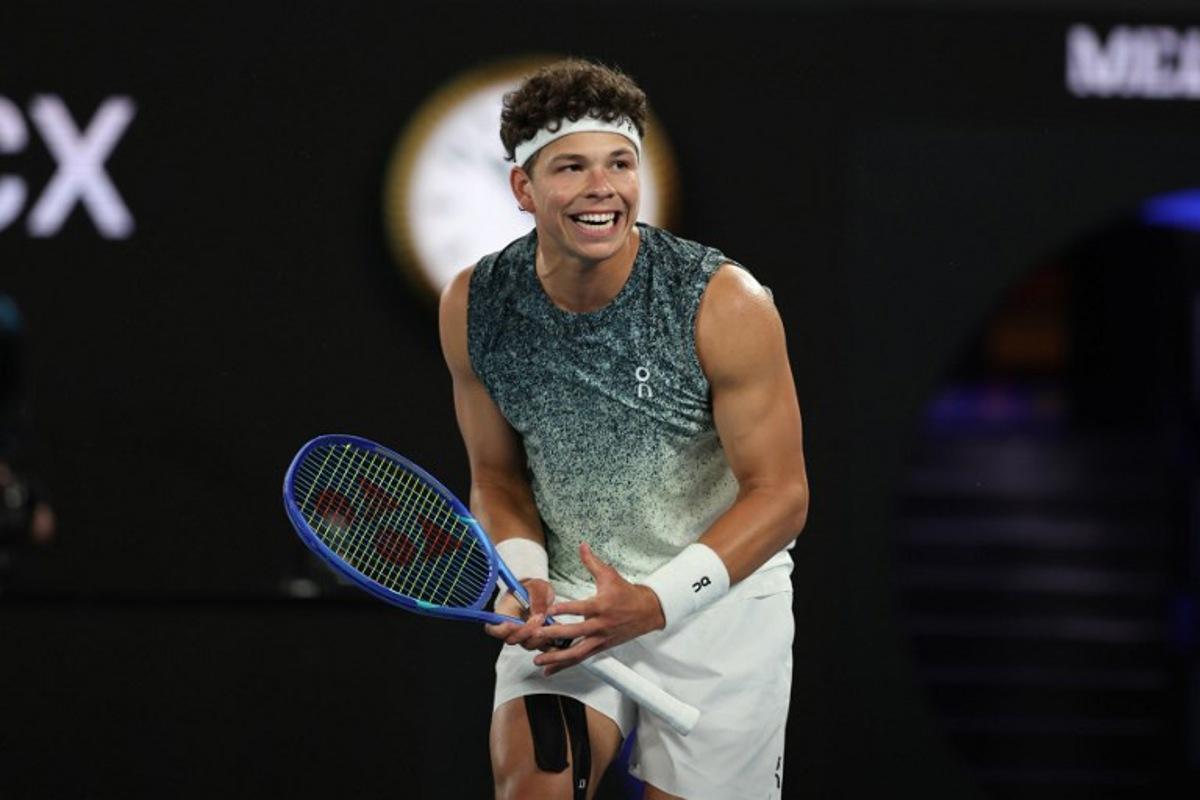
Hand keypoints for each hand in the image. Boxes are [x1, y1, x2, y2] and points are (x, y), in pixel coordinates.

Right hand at [483, 578, 555, 649]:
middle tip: (539, 618)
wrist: (543, 593)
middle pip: (511, 639)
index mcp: (504, 612)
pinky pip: (541, 645)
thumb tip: (537, 613)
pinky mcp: (536, 638)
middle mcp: (512, 626)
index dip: (501, 630)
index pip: (493, 628)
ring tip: (550, 624)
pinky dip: (549, 642)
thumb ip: (536, 599)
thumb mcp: (537, 586)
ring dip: (539, 637)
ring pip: (527, 644)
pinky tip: (556, 631)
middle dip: (526, 632)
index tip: (512, 624)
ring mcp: (524, 634)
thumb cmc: (534, 587)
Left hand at [532, 542, 665, 675]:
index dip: (564, 610)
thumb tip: (581, 545)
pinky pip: (580, 658)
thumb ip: (592, 562)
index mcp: (601, 606)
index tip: (548, 612)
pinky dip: (564, 665)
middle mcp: (600, 625)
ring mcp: (600, 639)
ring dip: (556, 658)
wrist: (647, 611)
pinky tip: (550, 671)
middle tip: (536, 637)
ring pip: (576, 652)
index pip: (581, 609)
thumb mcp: (610, 575)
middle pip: (575, 633)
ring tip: (538, 660)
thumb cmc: (626, 593)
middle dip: (554, 636)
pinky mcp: (600, 647)